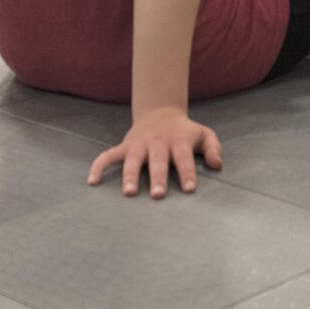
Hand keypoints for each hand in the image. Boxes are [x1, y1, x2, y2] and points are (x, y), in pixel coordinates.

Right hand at [87, 107, 222, 197]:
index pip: (184, 158)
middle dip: (158, 177)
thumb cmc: (185, 131)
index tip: (189, 189)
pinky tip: (92, 181)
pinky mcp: (125, 146)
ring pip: (132, 159)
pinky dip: (99, 166)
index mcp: (179, 141)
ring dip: (130, 175)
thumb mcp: (204, 134)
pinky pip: (108, 155)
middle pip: (158, 160)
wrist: (161, 112)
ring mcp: (139, 144)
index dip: (187, 173)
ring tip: (128, 193)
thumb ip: (213, 148)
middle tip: (158, 195)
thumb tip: (217, 165)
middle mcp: (158, 142)